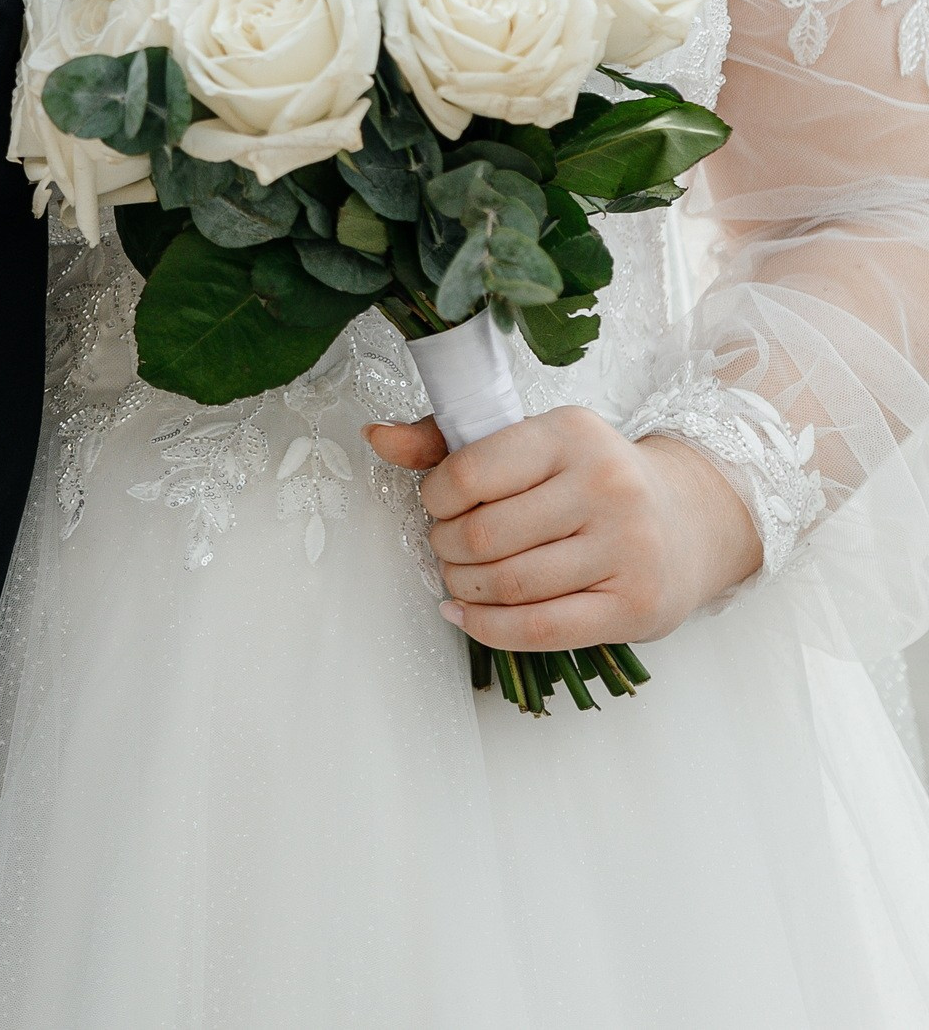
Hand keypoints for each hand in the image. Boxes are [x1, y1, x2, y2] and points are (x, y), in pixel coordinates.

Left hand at [367, 407, 764, 650]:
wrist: (687, 519)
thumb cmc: (589, 478)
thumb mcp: (528, 442)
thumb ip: (447, 441)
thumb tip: (374, 436)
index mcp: (570, 432)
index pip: (471, 471)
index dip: (435, 497)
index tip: (436, 504)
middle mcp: (605, 485)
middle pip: (486, 535)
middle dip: (446, 548)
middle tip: (446, 547)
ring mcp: (626, 548)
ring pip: (510, 585)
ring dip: (464, 589)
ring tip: (459, 579)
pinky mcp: (636, 605)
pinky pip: (541, 630)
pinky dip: (488, 630)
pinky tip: (465, 615)